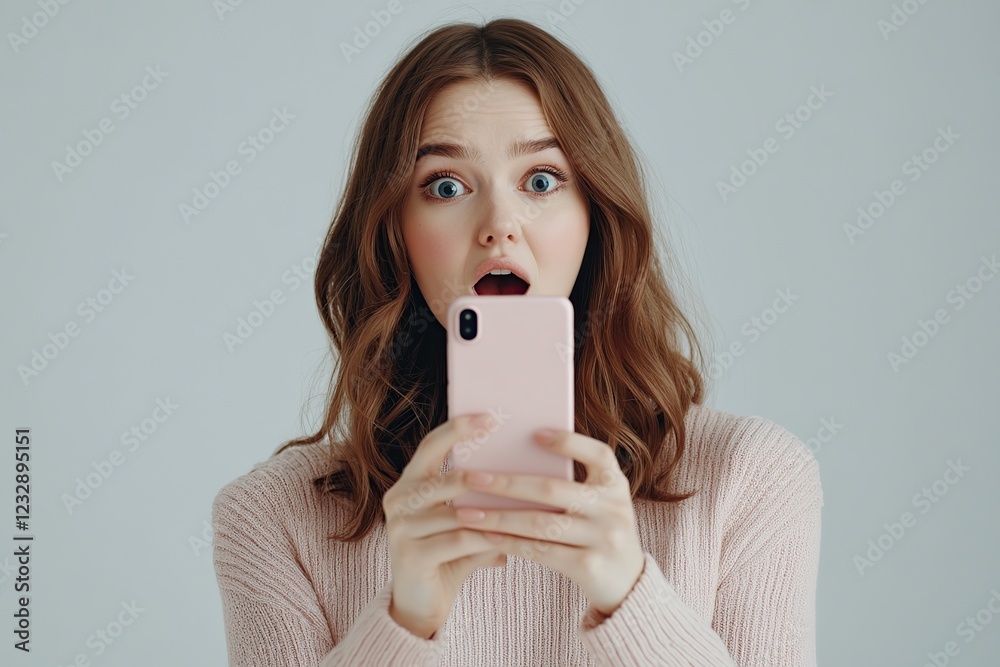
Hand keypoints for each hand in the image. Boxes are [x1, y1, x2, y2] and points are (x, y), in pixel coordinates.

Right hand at [382, 413, 507, 638]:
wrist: (421, 605)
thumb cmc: (448, 555)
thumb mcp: (465, 521)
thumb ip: (485, 498)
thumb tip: (530, 471)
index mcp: (409, 484)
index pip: (431, 446)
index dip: (458, 429)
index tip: (490, 417)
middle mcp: (398, 500)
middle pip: (439, 474)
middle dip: (477, 469)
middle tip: (511, 465)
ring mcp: (399, 528)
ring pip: (453, 510)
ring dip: (490, 509)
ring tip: (522, 506)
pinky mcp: (410, 556)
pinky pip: (456, 541)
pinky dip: (485, 538)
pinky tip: (509, 540)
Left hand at [454, 429, 645, 615]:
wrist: (627, 584)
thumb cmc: (598, 533)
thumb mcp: (598, 504)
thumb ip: (571, 484)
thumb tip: (513, 460)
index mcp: (615, 484)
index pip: (598, 454)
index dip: (568, 442)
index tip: (534, 434)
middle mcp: (614, 508)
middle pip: (553, 489)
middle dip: (507, 483)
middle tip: (471, 478)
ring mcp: (604, 539)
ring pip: (540, 523)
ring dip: (499, 517)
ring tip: (467, 512)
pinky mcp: (589, 567)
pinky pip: (541, 551)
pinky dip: (511, 542)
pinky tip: (487, 536)